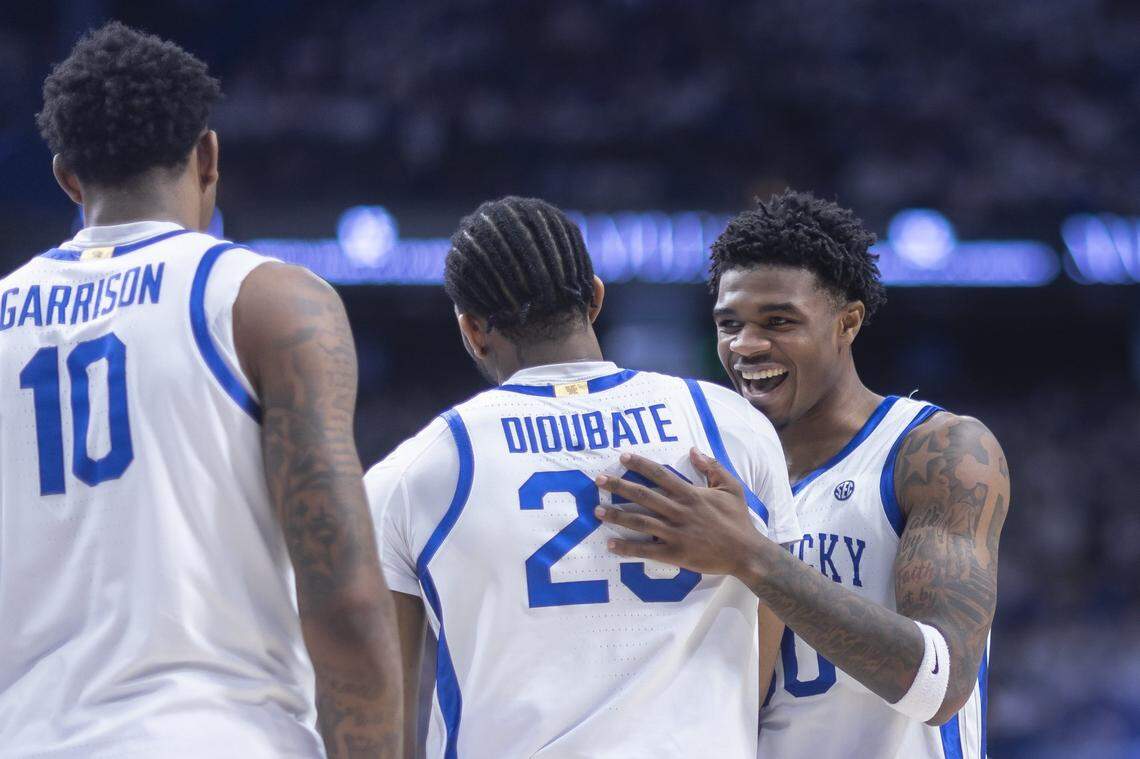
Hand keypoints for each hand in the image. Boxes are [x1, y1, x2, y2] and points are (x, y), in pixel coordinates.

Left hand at [594, 448, 767, 576]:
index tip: (622, 458)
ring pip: (639, 522)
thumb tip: (693, 449)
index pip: (659, 475)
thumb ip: (712, 467)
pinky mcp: (674, 554)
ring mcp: (675, 533)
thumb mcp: (731, 487)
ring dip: (616, 516)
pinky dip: (627, 548)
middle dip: (618, 487)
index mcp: (690, 494)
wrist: (746, 553)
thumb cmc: (738, 519)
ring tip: (597, 511)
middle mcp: (679, 511)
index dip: (639, 465)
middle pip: (643, 496)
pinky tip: (611, 545)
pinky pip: (646, 550)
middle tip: (598, 481)